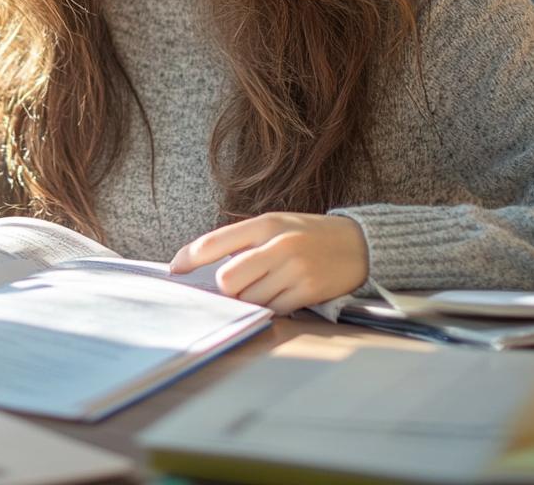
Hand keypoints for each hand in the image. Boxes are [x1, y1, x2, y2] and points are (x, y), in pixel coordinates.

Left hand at [169, 213, 368, 313]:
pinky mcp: (308, 292)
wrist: (359, 244)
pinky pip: (273, 309)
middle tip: (237, 285)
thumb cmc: (307, 235)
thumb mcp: (276, 225)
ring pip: (249, 299)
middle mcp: (278, 245)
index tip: (174, 270)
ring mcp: (294, 270)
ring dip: (250, 299)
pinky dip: (270, 307)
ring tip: (267, 286)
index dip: (189, 257)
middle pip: (228, 280)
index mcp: (265, 224)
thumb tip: (204, 266)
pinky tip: (282, 294)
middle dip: (227, 288)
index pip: (215, 242)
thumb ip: (243, 241)